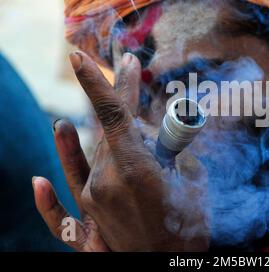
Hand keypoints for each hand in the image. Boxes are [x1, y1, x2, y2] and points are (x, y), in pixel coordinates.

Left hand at [32, 51, 208, 251]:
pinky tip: (37, 181)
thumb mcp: (192, 182)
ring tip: (84, 124)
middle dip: (119, 100)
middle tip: (128, 73)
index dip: (98, 82)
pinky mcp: (89, 222)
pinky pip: (61, 210)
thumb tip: (155, 137)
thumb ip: (172, 152)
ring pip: (92, 156)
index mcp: (135, 168)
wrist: (171, 267)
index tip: (80, 57)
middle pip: (107, 129)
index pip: (111, 113)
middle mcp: (105, 181)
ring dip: (94, 137)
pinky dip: (49, 198)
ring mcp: (92, 202)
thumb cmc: (189, 227)